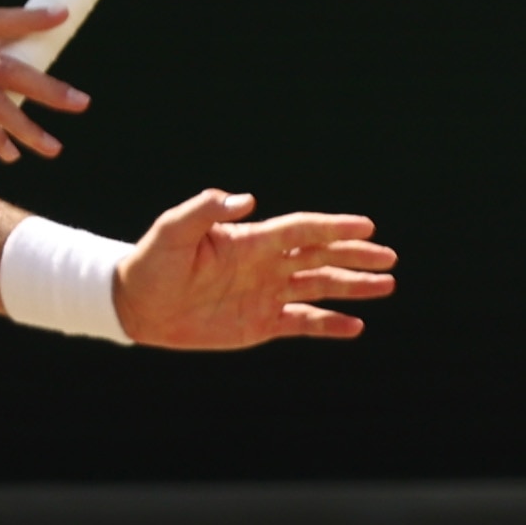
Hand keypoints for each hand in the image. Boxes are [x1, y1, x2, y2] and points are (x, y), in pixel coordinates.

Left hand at [113, 194, 396, 349]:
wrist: (136, 304)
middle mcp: (265, 264)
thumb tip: (244, 198)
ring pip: (319, 288)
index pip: (302, 230)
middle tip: (389, 257)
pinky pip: (302, 324)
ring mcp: (265, 294)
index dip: (334, 227)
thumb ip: (205, 210)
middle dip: (355, 256)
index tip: (366, 226)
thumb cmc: (152, 260)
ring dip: (352, 287)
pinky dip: (330, 325)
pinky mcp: (259, 324)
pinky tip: (356, 326)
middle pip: (321, 256)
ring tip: (386, 285)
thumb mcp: (173, 230)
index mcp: (251, 239)